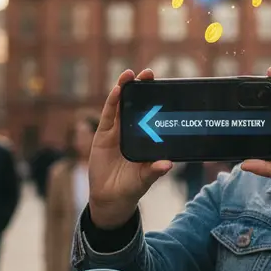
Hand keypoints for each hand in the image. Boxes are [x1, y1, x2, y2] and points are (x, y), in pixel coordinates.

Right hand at [89, 68, 172, 228]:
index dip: (156, 99)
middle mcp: (132, 131)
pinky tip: (117, 90)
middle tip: (149, 73)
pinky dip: (112, 102)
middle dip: (142, 87)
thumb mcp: (145, 178)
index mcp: (146, 138)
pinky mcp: (103, 135)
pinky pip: (108, 115)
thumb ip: (154, 171)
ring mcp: (117, 131)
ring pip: (121, 105)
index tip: (165, 85)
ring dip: (125, 88)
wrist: (110, 198)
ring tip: (130, 74)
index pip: (152, 113)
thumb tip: (168, 164)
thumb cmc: (131, 187)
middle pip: (137, 104)